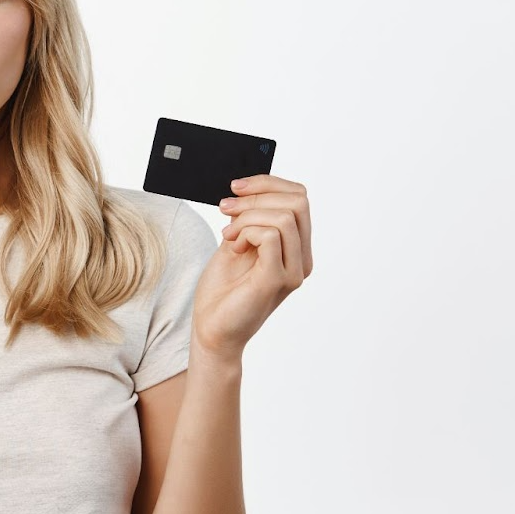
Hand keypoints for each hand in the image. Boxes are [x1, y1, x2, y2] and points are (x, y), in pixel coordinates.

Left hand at [192, 173, 311, 361]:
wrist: (212, 330)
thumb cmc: (222, 291)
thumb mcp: (236, 244)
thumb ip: (249, 220)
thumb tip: (248, 188)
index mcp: (296, 248)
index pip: (299, 198)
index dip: (267, 183)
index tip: (235, 188)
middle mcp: (302, 260)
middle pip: (298, 201)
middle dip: (257, 196)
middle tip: (226, 209)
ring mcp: (293, 271)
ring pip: (285, 216)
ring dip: (247, 217)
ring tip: (228, 235)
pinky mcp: (277, 279)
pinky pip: (270, 235)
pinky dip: (246, 232)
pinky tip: (232, 247)